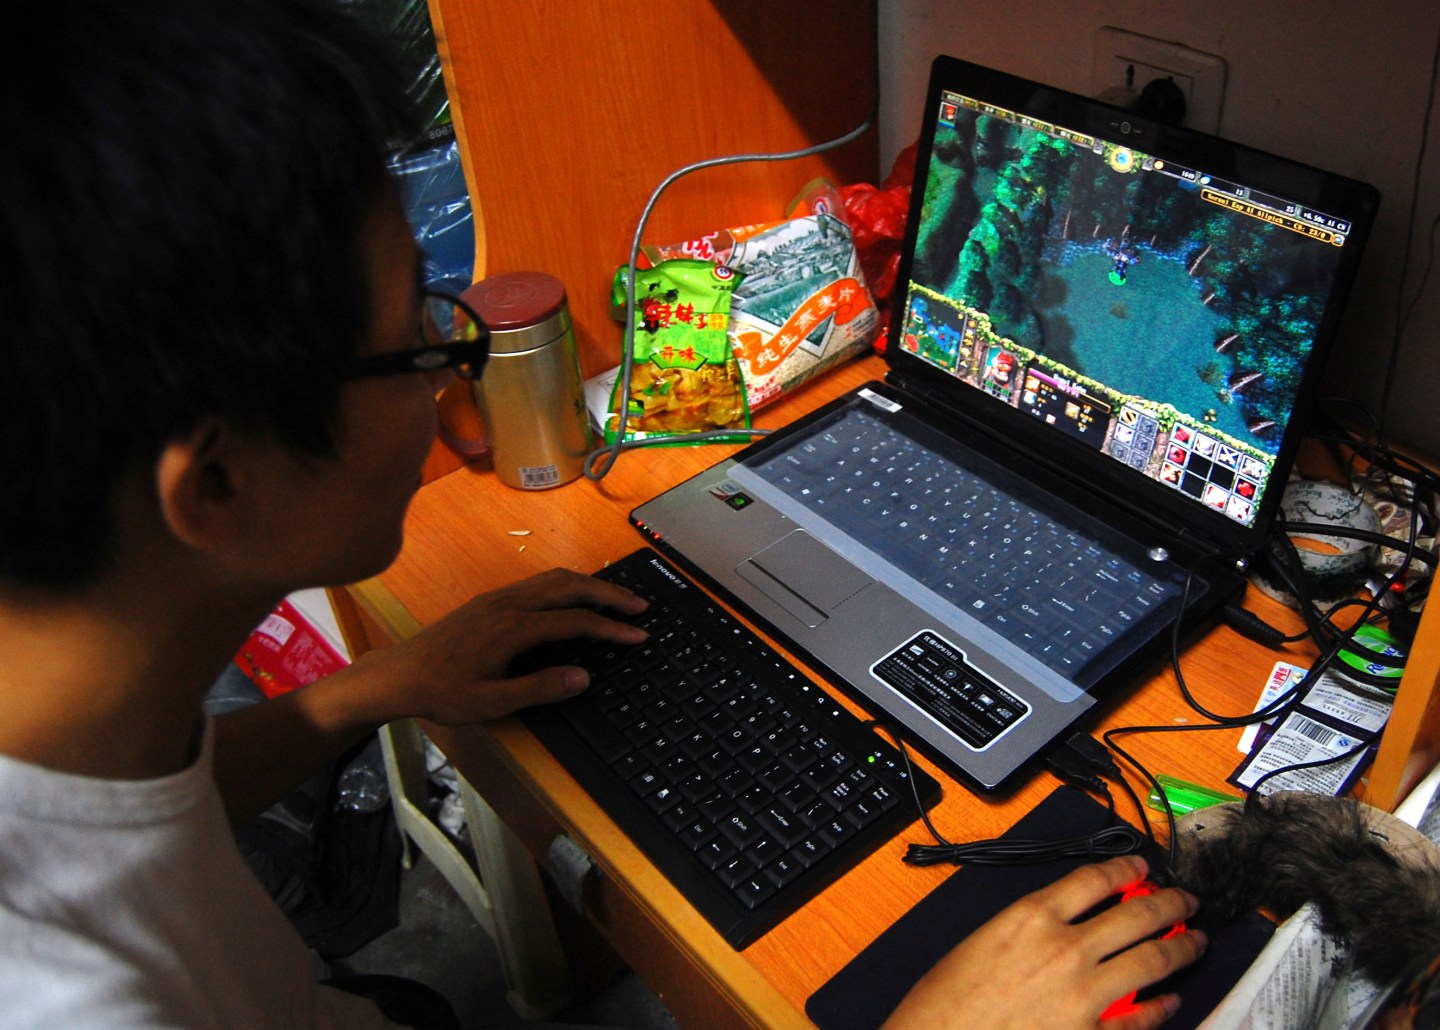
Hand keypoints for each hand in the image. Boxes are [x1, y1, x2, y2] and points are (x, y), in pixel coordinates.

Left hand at [351, 567, 648, 724]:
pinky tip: (574, 598)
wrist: (398, 674)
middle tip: (640, 606)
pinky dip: (567, 585)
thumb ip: (539, 688)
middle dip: (609, 594)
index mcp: (513, 628)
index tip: (638, 635)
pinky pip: (538, 582)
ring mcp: (498, 597)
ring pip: (554, 578)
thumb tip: (583, 676)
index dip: (611, 628)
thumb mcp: (491, 702)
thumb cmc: (441, 691)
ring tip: (616, 598)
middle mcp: (508, 604)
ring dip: (589, 585)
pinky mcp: (489, 600)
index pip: (575, 621)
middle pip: (570, 586)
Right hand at [881, 855, 1206, 1029]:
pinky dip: (1162, 1006)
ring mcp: (1084, 994)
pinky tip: (1171, 999)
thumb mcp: (982, 942)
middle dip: (1169, 903)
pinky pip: (1141, 1017)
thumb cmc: (946, 1003)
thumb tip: (1064, 923)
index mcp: (1031, 917)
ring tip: (1194, 941)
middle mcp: (1064, 949)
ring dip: (1181, 947)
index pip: (1094, 879)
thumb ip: (1029, 927)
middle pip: (1135, 914)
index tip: (1140, 868)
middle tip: (1185, 900)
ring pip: (1151, 959)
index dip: (1125, 869)